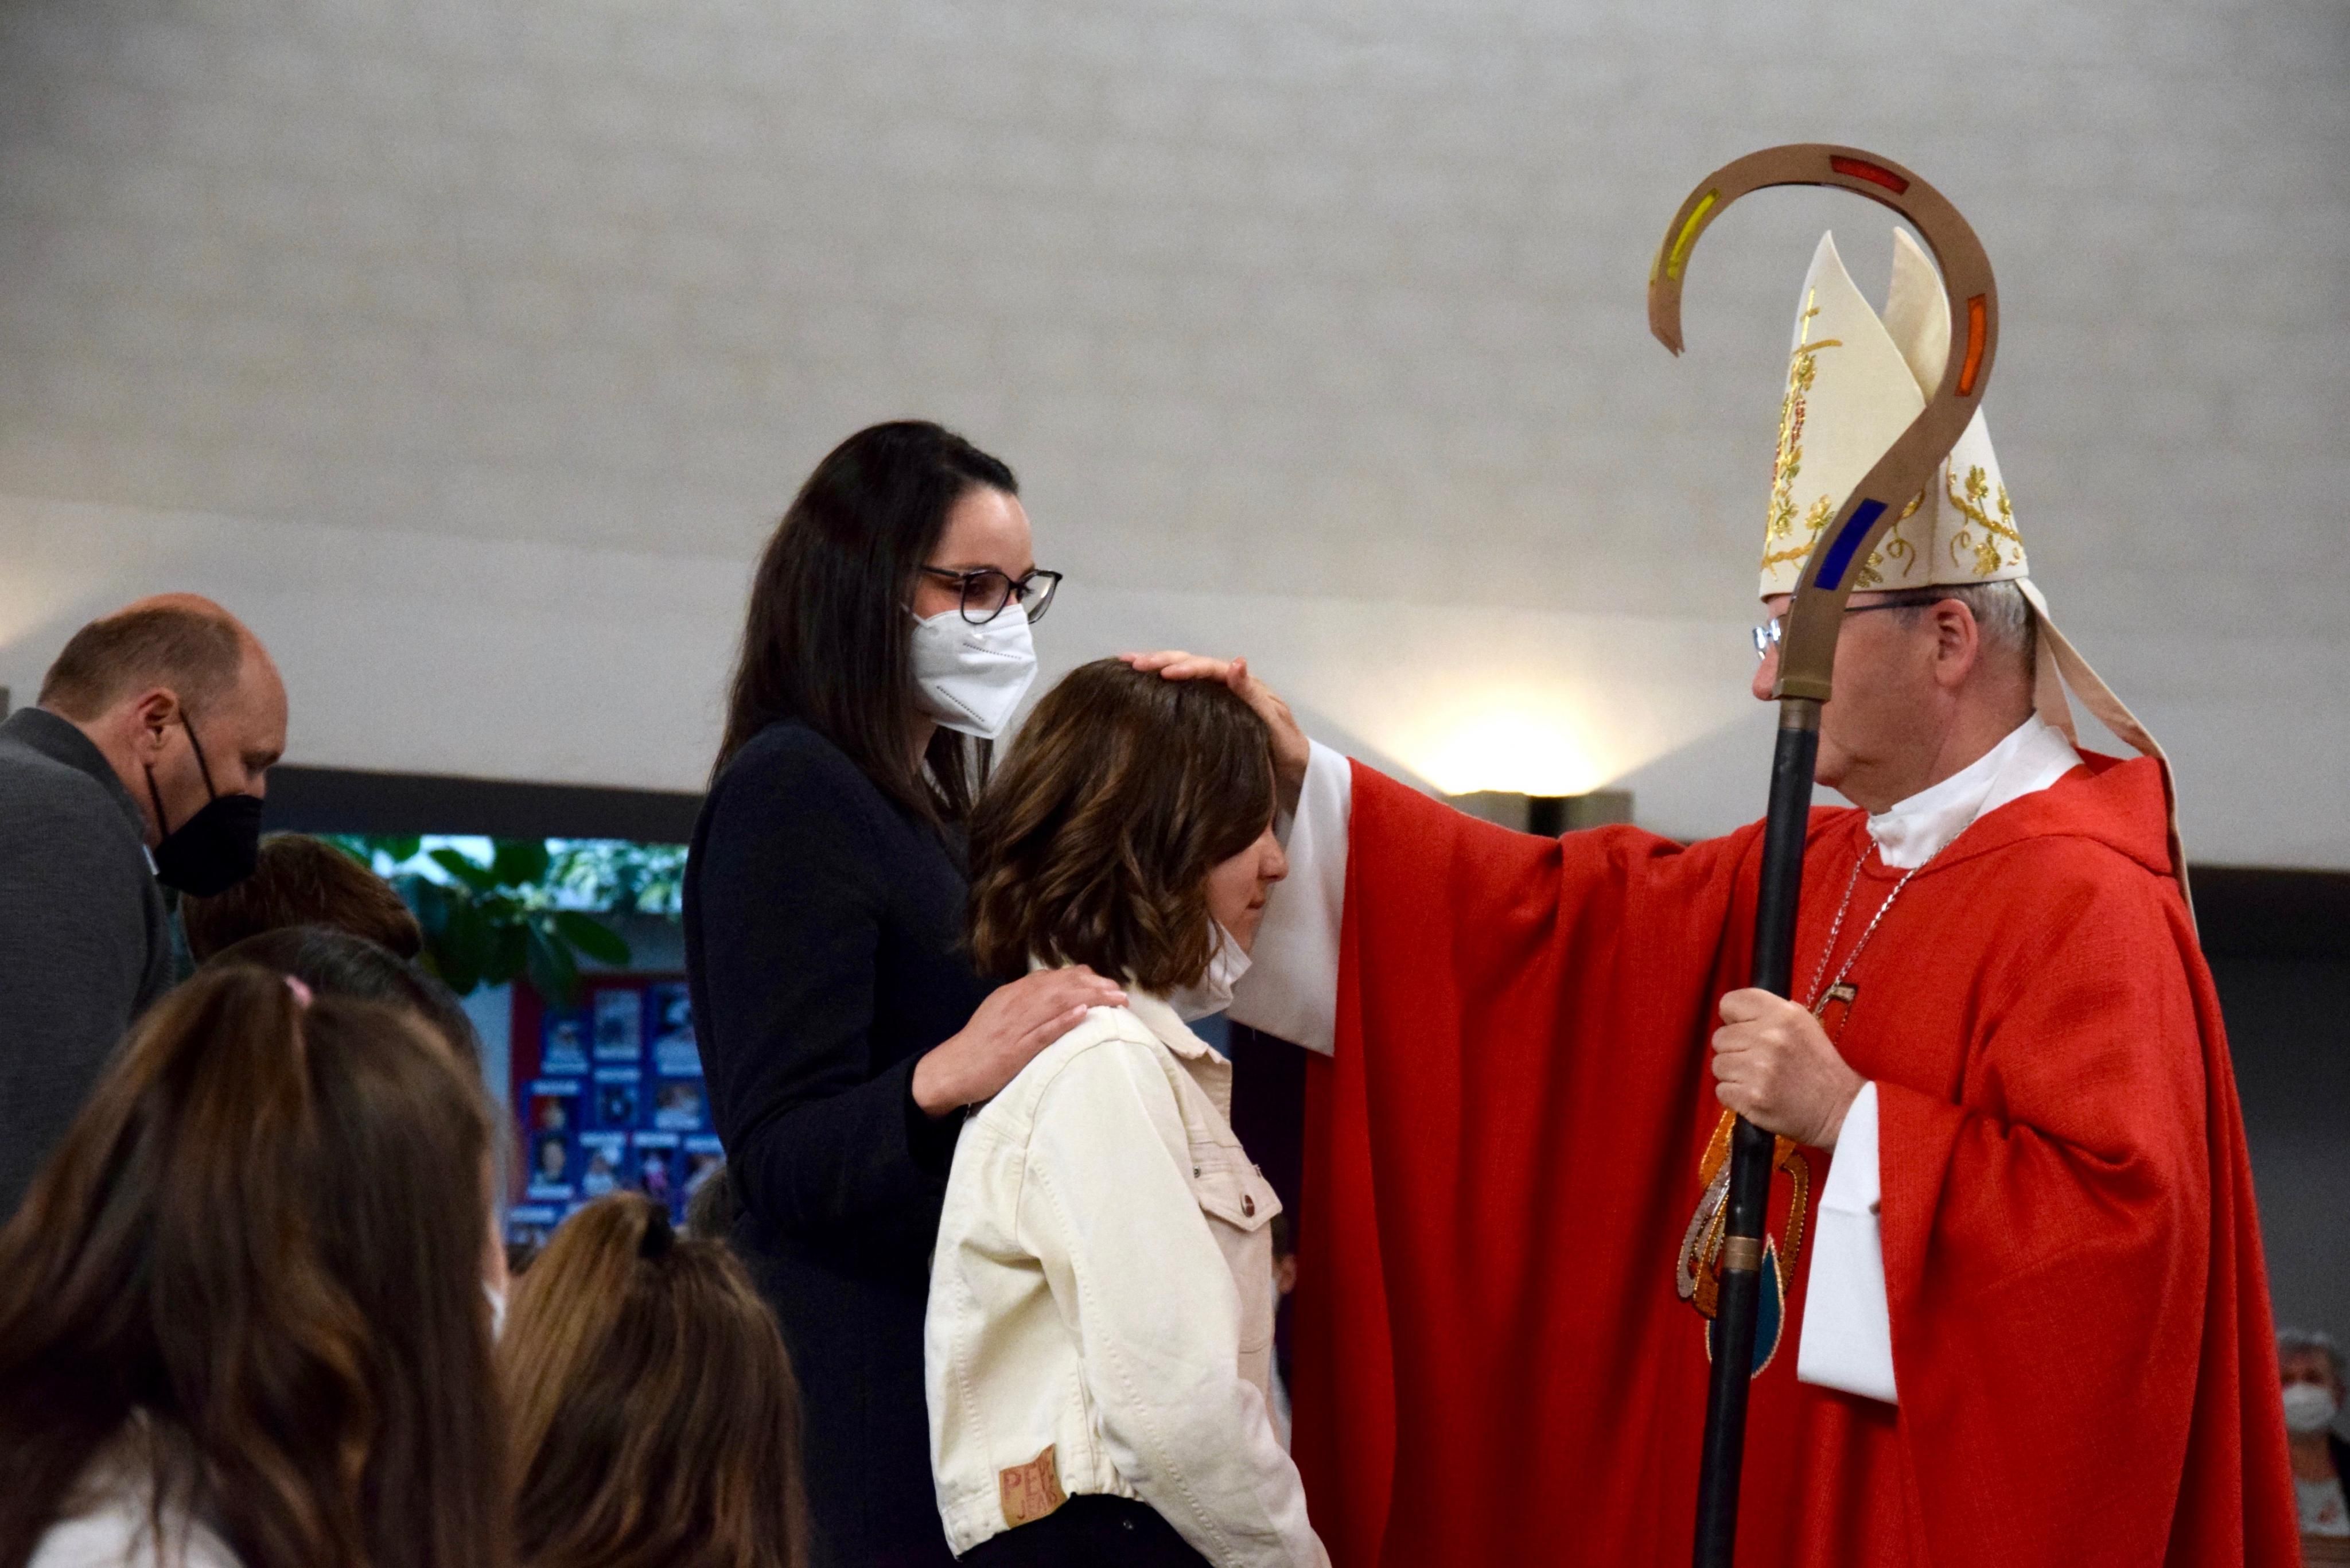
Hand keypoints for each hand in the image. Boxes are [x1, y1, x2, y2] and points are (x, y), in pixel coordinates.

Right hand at [912, 966, 1127, 1114]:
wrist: (951, 1069)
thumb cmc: (980, 1046)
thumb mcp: (1001, 1014)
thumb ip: (1026, 1003)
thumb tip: (1057, 994)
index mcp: (1013, 994)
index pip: (1054, 977)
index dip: (1084, 977)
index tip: (1106, 983)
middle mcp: (1016, 1003)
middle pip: (1061, 985)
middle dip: (1095, 985)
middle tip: (1120, 992)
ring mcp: (1016, 1025)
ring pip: (1057, 1003)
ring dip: (1090, 998)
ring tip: (1115, 999)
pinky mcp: (1014, 1049)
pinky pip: (1042, 1032)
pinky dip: (1063, 1021)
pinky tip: (1084, 1015)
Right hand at [1122, 650, 1308, 814]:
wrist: (1296, 772)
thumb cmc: (1286, 750)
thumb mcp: (1272, 723)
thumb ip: (1252, 695)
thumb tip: (1236, 661)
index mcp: (1243, 684)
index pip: (1209, 668)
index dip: (1185, 667)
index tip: (1161, 673)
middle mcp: (1229, 684)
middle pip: (1191, 663)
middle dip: (1161, 660)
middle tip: (1131, 662)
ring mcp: (1219, 696)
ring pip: (1185, 673)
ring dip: (1157, 666)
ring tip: (1127, 665)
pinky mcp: (1211, 711)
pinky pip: (1185, 692)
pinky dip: (1163, 685)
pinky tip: (1143, 686)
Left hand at [1710, 988, 1865, 1147]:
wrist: (1840, 1108)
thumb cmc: (1818, 1064)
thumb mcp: (1803, 1024)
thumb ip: (1768, 1013)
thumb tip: (1731, 1015)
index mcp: (1783, 1014)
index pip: (1729, 1002)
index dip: (1733, 1018)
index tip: (1744, 1029)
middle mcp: (1770, 1037)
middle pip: (1720, 1037)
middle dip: (1734, 1050)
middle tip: (1758, 1061)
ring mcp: (1759, 1068)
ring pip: (1718, 1065)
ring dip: (1733, 1074)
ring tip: (1758, 1079)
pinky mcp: (1751, 1097)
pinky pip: (1721, 1090)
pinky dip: (1735, 1096)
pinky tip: (1756, 1094)